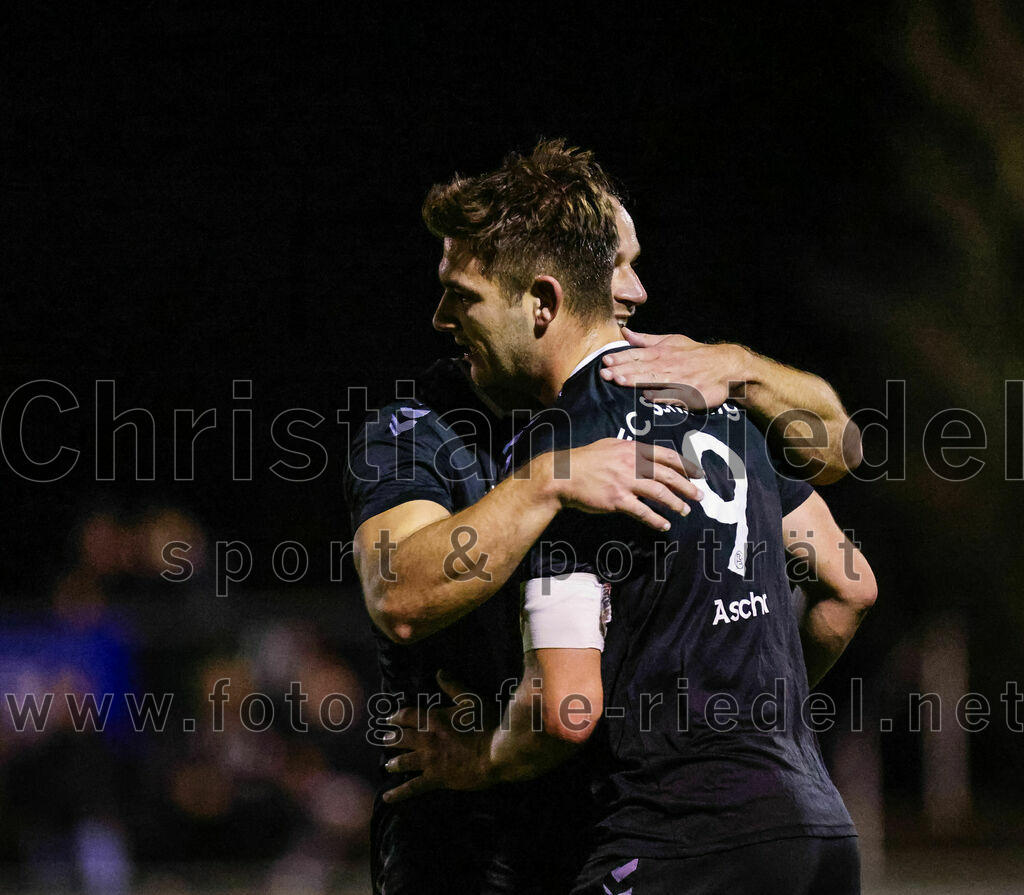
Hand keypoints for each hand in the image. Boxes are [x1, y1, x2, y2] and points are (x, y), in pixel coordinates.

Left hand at [381, 673, 494, 803]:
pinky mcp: (436, 778)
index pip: (409, 715)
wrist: (496, 753)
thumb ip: (454, 686)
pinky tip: (387, 797)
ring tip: (388, 765)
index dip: (397, 716)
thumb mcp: (472, 700)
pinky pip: (412, 787)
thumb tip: (439, 672)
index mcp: (434, 718)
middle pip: (403, 738)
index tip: (390, 718)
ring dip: (394, 762)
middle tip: (385, 740)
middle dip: (392, 739)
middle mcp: (427, 738)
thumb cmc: (488, 724)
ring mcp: (430, 760)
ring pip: (404, 761)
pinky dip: (399, 793)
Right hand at [546, 437, 703, 531]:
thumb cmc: (585, 460)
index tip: (698, 474)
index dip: (685, 465)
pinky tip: (664, 525)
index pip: (667, 456)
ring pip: (660, 493)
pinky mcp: (618, 500)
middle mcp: (633, 464)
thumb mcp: (610, 444)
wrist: (563, 475)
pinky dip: (656, 519)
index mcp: (633, 449)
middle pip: (669, 476)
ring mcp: (626, 482)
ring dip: (676, 503)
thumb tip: (645, 454)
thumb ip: (630, 449)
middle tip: (700, 496)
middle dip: (688, 487)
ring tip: (685, 511)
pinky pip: (643, 512)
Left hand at [599, 328, 748, 409]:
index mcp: (663, 352)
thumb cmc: (695, 354)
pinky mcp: (691, 394)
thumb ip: (647, 340)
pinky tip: (648, 396)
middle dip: (622, 370)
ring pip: (655, 380)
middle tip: (604, 373)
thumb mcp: (672, 341)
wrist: (726, 366)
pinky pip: (674, 396)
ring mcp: (680, 380)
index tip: (605, 360)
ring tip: (619, 381)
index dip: (620, 358)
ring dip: (637, 380)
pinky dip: (662, 395)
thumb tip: (625, 333)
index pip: (637, 355)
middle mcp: (669, 365)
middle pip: (642, 368)